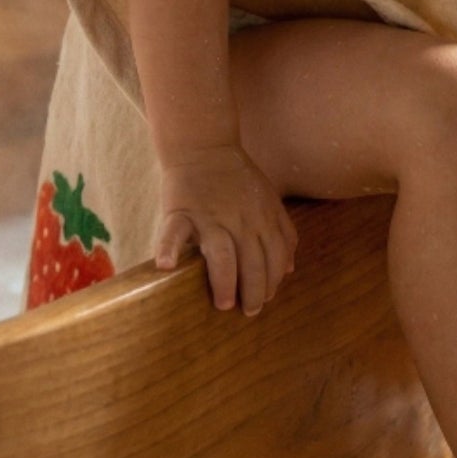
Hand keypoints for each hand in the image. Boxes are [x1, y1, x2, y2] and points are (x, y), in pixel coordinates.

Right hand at [154, 142, 298, 316]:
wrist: (204, 145)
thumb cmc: (236, 177)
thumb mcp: (268, 200)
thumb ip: (282, 232)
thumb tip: (290, 269)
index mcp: (262, 217)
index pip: (275, 257)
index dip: (273, 281)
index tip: (266, 298)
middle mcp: (241, 219)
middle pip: (253, 262)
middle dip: (254, 291)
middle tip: (248, 311)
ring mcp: (210, 215)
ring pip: (222, 254)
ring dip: (225, 281)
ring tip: (224, 303)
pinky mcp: (182, 210)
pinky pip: (174, 231)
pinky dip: (169, 248)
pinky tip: (167, 266)